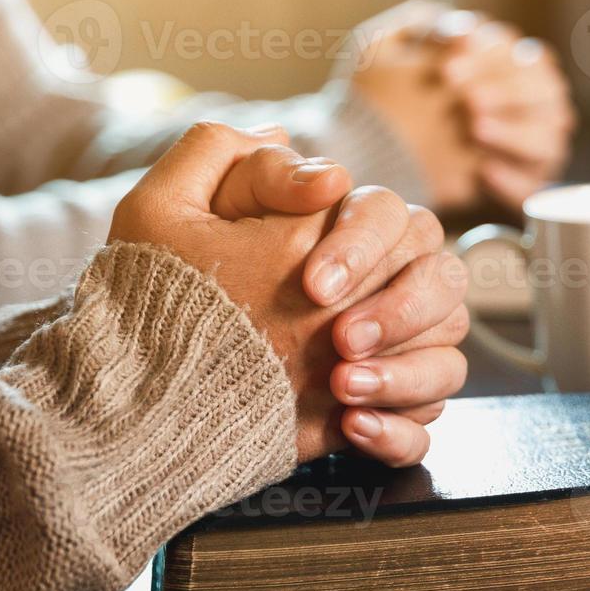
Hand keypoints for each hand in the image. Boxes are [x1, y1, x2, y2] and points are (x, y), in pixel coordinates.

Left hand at [109, 122, 468, 463]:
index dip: (365, 247)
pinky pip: (424, 427)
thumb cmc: (159, 294)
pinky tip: (353, 428)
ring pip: (447, 359)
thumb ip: (233, 159)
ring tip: (343, 389)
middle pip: (444, 284)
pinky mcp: (375, 415)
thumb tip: (326, 171)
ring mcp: (385, 358)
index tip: (313, 285)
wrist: (142, 385)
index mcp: (343, 238)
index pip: (397, 220)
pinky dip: (400, 431)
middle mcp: (378, 293)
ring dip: (407, 376)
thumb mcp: (167, 211)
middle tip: (339, 341)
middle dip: (401, 312)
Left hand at [341, 0, 574, 214]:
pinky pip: (532, 185)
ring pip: (548, 139)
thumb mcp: (394, 46)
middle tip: (468, 99)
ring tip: (476, 131)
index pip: (523, 54)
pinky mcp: (523, 183)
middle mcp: (533, 103)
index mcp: (513, 64)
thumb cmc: (390, 90)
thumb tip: (461, 29)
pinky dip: (513, 179)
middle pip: (546, 92)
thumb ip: (426, 24)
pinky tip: (483, 171)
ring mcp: (533, 145)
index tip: (451, 63)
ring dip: (515, 134)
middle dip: (509, 92)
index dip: (493, 55)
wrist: (375, 145)